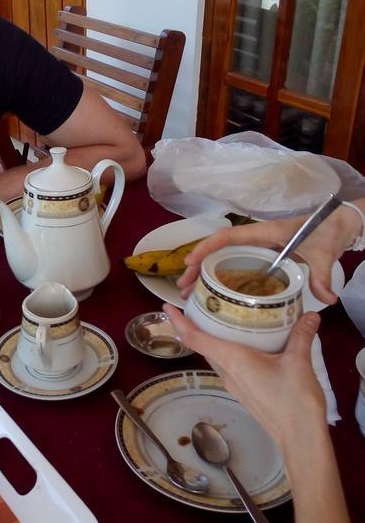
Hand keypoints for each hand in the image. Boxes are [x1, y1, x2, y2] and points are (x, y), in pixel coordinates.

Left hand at [164, 304, 326, 457]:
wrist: (299, 438)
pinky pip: (228, 366)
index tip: (168, 306)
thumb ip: (302, 335)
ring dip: (212, 338)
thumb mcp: (299, 361)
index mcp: (232, 359)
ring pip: (215, 356)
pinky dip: (228, 350)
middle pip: (202, 345)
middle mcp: (227, 371)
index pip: (195, 338)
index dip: (179, 321)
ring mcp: (234, 384)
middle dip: (195, 325)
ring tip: (220, 319)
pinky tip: (244, 344)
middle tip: (199, 303)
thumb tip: (311, 314)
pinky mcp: (243, 392)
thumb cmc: (294, 400)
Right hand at [177, 204, 362, 303]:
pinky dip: (221, 277)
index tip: (190, 262)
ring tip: (191, 294)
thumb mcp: (324, 253)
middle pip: (219, 251)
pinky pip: (236, 265)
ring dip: (205, 274)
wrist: (339, 223)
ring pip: (224, 259)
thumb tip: (327, 299)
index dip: (207, 248)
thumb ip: (322, 275)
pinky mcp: (263, 257)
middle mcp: (256, 239)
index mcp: (265, 233)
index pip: (228, 237)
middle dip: (198, 267)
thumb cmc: (327, 230)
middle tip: (183, 287)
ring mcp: (258, 248)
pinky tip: (214, 293)